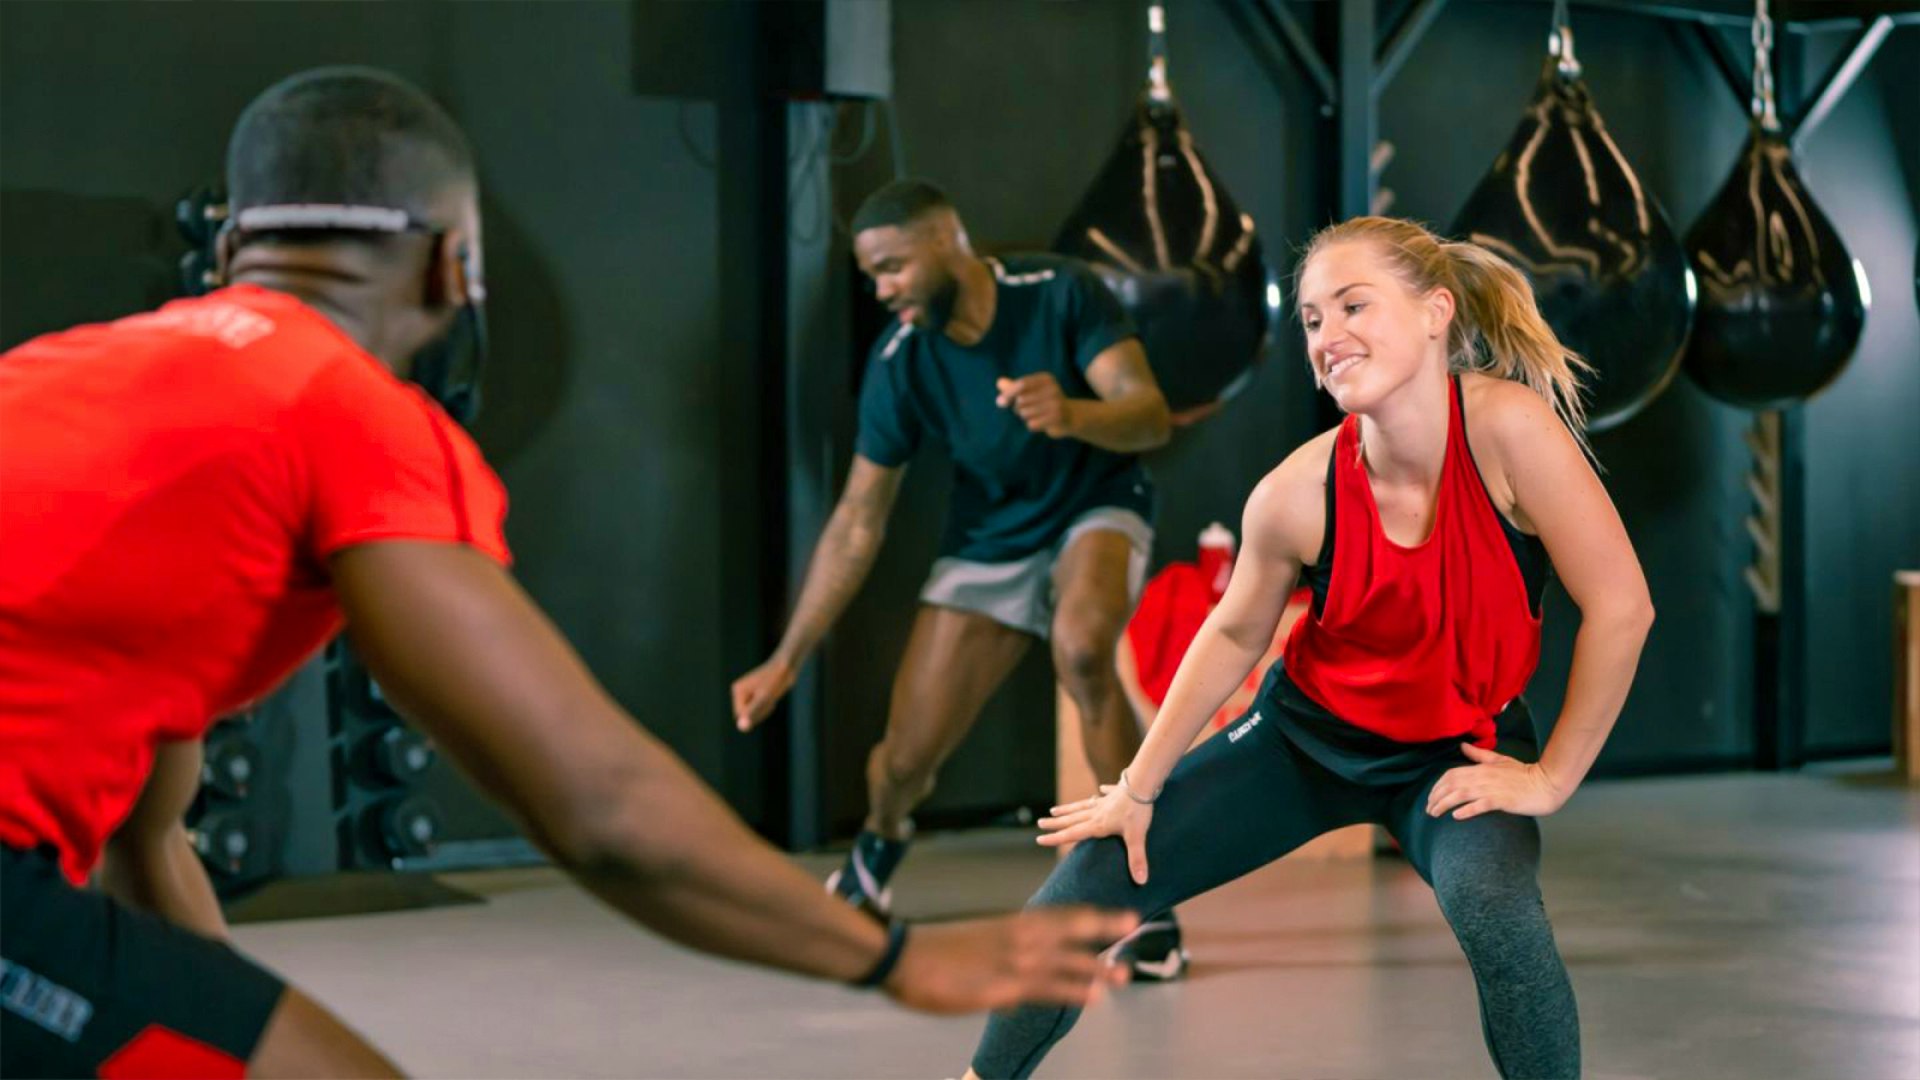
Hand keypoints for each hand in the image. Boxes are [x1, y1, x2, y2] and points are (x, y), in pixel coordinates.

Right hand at [730, 656, 795, 731]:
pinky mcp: (754, 694)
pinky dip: (767, 706)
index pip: (742, 716)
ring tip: (771, 695)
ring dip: (765, 709)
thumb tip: (740, 728)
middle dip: (760, 711)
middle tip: (770, 697)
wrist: (788, 666)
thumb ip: (752, 713)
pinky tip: (772, 696)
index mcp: (737, 691)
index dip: (757, 713)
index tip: (767, 699)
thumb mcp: (764, 699)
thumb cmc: (776, 681)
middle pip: (747, 716)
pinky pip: (758, 710)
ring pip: (754, 714)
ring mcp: (746, 693)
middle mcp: (739, 691)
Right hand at [884, 907, 1138, 1013]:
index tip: (1120, 915)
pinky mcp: (1003, 987)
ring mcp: (1013, 962)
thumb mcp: (975, 944)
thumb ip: (1002, 956)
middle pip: (1071, 929)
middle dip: (1104, 928)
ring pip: (1066, 962)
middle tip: (1134, 924)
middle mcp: (1018, 937)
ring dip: (1097, 967)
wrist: (902, 956)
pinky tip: (1093, 997)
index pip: (1061, 915)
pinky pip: (1046, 989)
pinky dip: (1072, 991)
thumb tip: (1017, 986)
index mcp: (1012, 924)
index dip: (1093, 916)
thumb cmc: (934, 951)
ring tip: (1124, 973)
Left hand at [995, 374, 1075, 437]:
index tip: (1000, 402)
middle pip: (1021, 399)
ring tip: (1035, 416)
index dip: (1009, 393)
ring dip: (1025, 417)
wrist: (1069, 417)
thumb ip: (1014, 387)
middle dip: (1018, 408)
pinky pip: (1032, 424)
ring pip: (1025, 413)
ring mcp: (1057, 403)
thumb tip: (999, 382)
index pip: (1022, 384)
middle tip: (1027, 409)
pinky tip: (1040, 423)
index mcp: (1045, 378)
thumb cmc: (1044, 402)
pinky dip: (1032, 425)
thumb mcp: (1030, 392)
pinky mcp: (1058, 418)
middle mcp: (1053, 388)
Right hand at [1036, 784, 1154, 884]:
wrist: (1143, 784)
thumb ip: (1136, 859)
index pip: (1072, 833)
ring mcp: (1105, 802)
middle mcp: (1097, 813)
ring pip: (1081, 806)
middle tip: (1040, 823)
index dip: (1055, 838)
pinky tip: (1099, 790)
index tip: (1039, 839)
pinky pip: (1105, 794)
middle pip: (1071, 819)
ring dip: (1068, 809)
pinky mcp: (1115, 793)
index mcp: (1098, 825)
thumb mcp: (1137, 837)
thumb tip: (1140, 881)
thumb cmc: (1138, 811)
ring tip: (1054, 810)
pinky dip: (1100, 794)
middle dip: (1055, 823)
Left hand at [1426, 743, 1567, 819]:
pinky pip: (1480, 805)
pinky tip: (1456, 816)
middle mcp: (1483, 777)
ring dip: (1444, 804)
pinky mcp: (1501, 800)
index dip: (1438, 785)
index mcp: (1481, 768)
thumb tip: (1463, 746)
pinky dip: (1467, 810)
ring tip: (1434, 813)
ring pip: (1461, 794)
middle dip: (1436, 796)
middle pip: (1451, 785)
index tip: (1431, 796)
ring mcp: (1492, 789)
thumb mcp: (1500, 760)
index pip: (1451, 774)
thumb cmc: (1524, 774)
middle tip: (1428, 809)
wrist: (1546, 784)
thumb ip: (1480, 755)